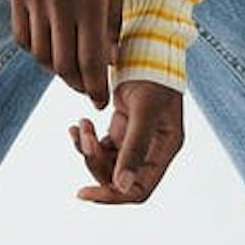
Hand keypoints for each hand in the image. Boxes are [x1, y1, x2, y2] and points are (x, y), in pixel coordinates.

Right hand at [12, 0, 124, 104]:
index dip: (97, 87)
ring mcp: (33, 2)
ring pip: (42, 55)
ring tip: (72, 68)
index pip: (92, 60)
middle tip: (89, 88)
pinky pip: (24, 38)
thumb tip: (111, 59)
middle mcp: (58, 5)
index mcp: (89, 1)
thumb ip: (112, 21)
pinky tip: (51, 49)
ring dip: (57, 69)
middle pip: (64, 64)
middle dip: (79, 83)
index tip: (101, 100)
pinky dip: (37, 51)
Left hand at [67, 80, 184, 205]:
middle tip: (84, 137)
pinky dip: (87, 139)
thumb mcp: (144, 110)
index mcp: (165, 150)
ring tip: (81, 126)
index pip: (140, 190)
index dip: (112, 196)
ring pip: (106, 163)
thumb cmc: (152, 76)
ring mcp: (136, 140)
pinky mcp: (122, 129)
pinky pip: (100, 147)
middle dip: (95, 162)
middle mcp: (152, 150)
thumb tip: (122, 186)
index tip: (83, 192)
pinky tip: (79, 124)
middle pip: (118, 178)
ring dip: (88, 149)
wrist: (145, 48)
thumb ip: (134, 148)